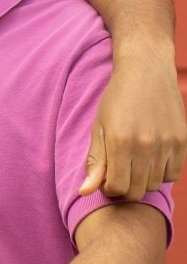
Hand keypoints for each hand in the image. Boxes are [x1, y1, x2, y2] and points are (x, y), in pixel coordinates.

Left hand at [80, 54, 185, 199]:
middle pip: (136, 191)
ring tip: (134, 164)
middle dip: (124, 188)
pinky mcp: (182, 140)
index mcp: (120, 142)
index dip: (108, 188)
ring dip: (142, 181)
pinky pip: (173, 174)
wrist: (146, 71)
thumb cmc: (116, 100)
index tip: (106, 177)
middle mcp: (145, 145)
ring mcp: (166, 144)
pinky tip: (151, 160)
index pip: (116, 188)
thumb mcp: (99, 128)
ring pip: (154, 184)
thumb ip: (95, 161)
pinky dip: (162, 173)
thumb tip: (85, 192)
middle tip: (119, 173)